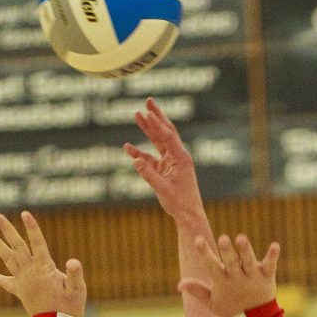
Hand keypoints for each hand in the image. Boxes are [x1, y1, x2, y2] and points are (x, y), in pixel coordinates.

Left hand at [0, 211, 86, 316]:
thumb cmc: (70, 308)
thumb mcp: (78, 291)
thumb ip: (75, 275)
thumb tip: (73, 261)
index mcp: (45, 270)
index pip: (38, 244)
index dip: (32, 229)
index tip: (25, 214)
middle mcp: (30, 272)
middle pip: (17, 247)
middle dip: (7, 231)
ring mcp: (22, 281)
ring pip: (7, 259)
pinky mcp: (19, 291)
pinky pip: (4, 283)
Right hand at [124, 100, 205, 222]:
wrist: (188, 215)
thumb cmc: (180, 204)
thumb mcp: (163, 190)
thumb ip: (148, 175)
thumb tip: (134, 160)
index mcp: (181, 158)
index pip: (168, 136)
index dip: (157, 124)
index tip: (146, 112)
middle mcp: (178, 156)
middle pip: (166, 131)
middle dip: (156, 116)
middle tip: (148, 100)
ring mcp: (171, 162)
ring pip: (158, 141)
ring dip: (148, 128)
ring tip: (137, 114)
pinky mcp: (165, 169)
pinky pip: (151, 157)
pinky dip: (140, 153)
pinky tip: (127, 148)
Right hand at [179, 231, 278, 316]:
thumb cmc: (231, 309)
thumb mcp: (212, 302)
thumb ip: (197, 290)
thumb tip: (179, 285)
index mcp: (223, 282)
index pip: (211, 265)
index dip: (204, 253)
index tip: (197, 240)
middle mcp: (238, 278)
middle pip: (232, 262)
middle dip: (227, 251)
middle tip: (223, 238)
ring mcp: (253, 277)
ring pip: (249, 261)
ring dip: (246, 250)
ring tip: (241, 238)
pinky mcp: (267, 276)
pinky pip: (270, 265)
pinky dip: (273, 256)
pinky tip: (275, 245)